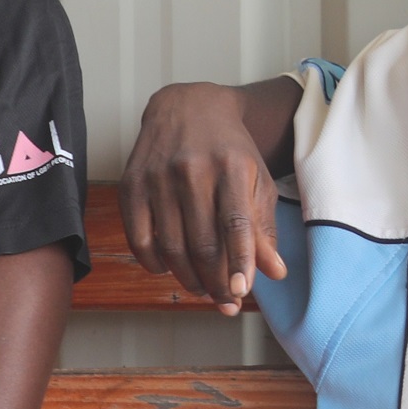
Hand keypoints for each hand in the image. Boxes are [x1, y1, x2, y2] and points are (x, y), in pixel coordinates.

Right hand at [122, 82, 289, 315]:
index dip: (239, 261)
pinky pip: (139, 238)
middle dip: (216, 282)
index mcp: (232, 167)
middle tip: (225, 301)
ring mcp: (158, 177)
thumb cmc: (230, 150)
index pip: (235, 223)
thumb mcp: (256, 180)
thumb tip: (275, 272)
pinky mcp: (132, 184)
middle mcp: (193, 170)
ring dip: (188, 278)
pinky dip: (154, 263)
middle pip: (202, 243)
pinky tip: (168, 269)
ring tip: (203, 289)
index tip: (241, 291)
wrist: (188, 107)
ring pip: (172, 246)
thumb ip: (263, 227)